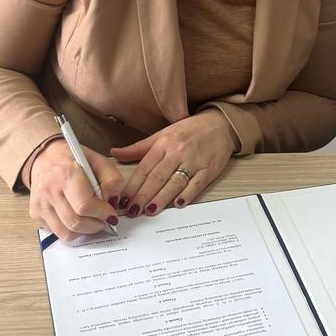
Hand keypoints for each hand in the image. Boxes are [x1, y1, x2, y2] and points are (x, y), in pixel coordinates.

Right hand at [27, 140, 125, 240]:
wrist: (43, 157)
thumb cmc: (71, 159)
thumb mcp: (96, 160)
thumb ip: (111, 178)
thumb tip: (114, 202)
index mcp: (65, 173)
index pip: (84, 205)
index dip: (102, 213)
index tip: (111, 213)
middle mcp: (49, 190)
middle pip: (76, 222)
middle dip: (95, 225)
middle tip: (103, 220)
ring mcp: (40, 204)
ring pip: (66, 233)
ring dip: (84, 232)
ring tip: (92, 221)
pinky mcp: (35, 214)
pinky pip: (56, 233)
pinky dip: (70, 231)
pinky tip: (76, 219)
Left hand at [112, 113, 235, 216]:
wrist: (220, 124)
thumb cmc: (189, 130)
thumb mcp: (162, 134)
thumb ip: (139, 148)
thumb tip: (115, 153)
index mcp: (164, 144)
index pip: (145, 168)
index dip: (133, 185)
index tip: (124, 200)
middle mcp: (178, 152)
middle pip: (158, 177)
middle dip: (143, 195)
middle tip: (133, 211)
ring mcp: (194, 161)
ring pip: (175, 182)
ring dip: (162, 198)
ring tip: (150, 211)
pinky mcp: (209, 169)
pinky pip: (197, 184)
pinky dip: (188, 194)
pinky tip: (179, 204)